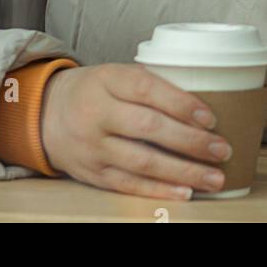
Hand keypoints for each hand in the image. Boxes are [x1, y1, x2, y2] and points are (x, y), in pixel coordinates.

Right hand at [39, 63, 232, 199]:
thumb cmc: (96, 91)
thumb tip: (205, 101)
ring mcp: (93, 147)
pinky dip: (159, 190)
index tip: (210, 117)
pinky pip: (129, 184)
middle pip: (148, 128)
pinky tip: (185, 192)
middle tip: (222, 150)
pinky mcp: (92, 174)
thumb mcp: (117, 74)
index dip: (180, 103)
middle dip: (190, 142)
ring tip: (214, 178)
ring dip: (183, 172)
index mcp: (107, 80)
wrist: (45, 114)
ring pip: (142, 162)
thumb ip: (152, 84)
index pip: (147, 88)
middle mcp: (97, 114)